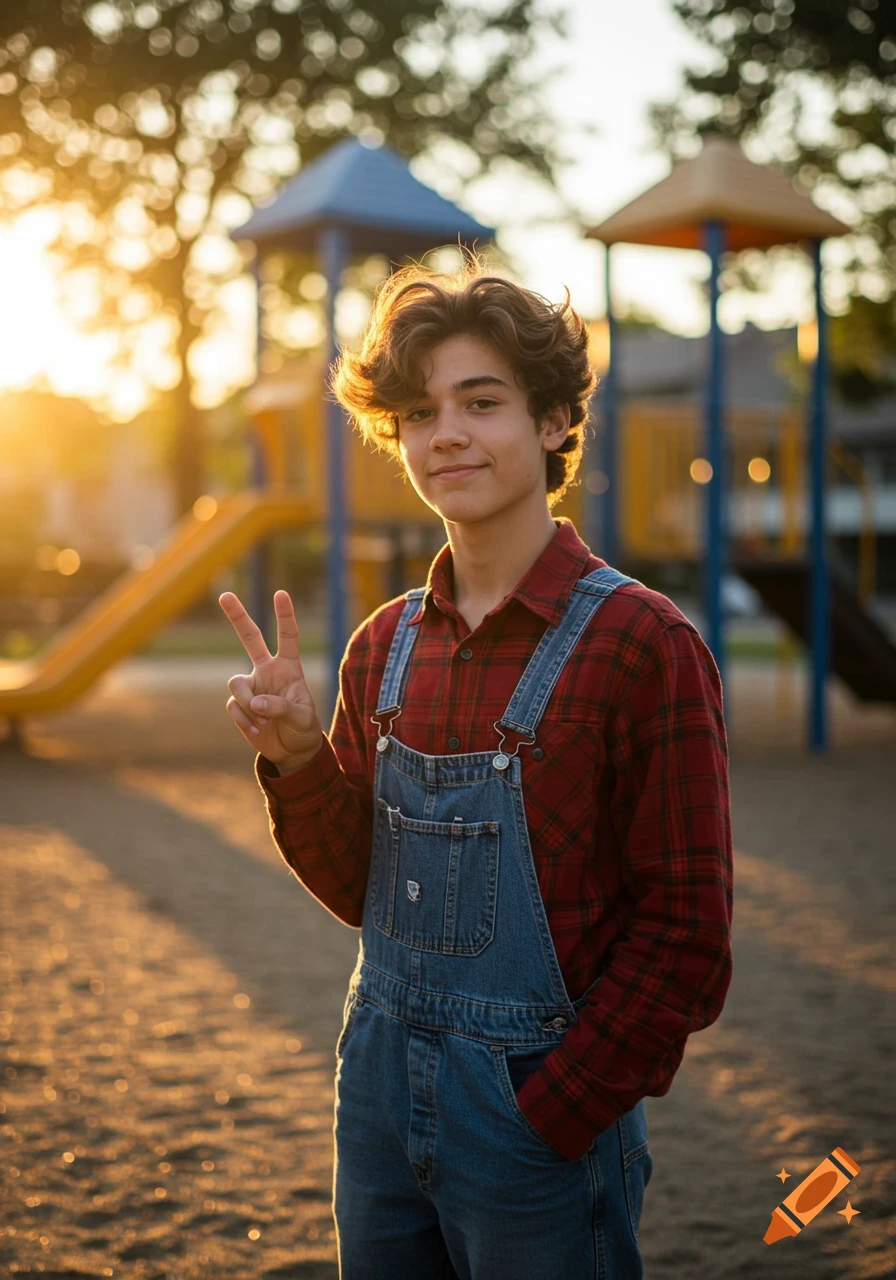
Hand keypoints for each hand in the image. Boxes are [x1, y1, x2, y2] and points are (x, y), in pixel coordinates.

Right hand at [219, 589, 324, 771]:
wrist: (292, 751)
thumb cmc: (304, 729)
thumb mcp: (302, 718)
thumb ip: (281, 707)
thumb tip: (256, 702)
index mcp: (289, 667)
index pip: (288, 637)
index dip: (285, 616)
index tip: (281, 594)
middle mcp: (268, 671)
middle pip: (250, 638)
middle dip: (238, 617)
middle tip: (224, 595)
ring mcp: (252, 686)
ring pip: (237, 683)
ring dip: (248, 704)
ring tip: (263, 721)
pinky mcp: (240, 705)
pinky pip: (233, 705)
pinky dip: (244, 719)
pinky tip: (257, 730)